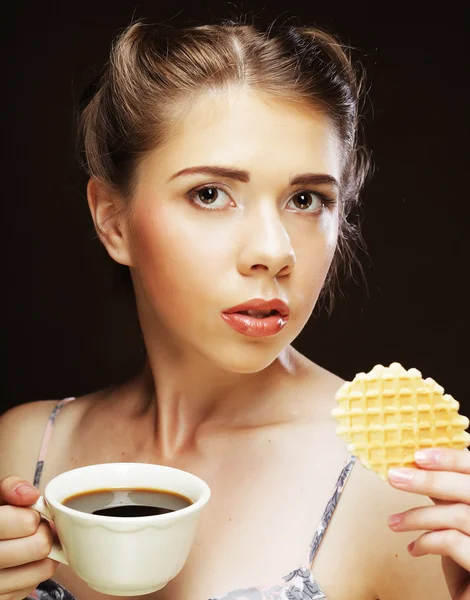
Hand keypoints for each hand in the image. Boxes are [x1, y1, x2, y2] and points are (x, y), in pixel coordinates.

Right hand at [0, 476, 56, 599]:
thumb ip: (10, 487)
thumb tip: (30, 495)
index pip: (28, 523)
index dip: (33, 515)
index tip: (28, 514)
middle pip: (40, 545)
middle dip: (42, 532)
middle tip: (32, 529)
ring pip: (45, 566)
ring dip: (44, 552)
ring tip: (28, 543)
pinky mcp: (3, 599)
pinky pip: (36, 584)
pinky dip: (35, 570)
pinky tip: (22, 561)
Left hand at [387, 448, 469, 599]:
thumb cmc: (467, 563)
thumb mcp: (458, 523)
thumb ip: (448, 497)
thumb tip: (420, 467)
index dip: (451, 458)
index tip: (418, 456)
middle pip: (468, 488)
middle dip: (428, 480)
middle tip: (395, 477)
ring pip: (458, 514)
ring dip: (418, 516)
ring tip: (394, 522)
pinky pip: (453, 542)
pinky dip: (427, 541)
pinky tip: (414, 548)